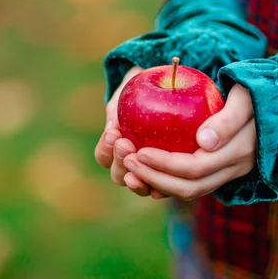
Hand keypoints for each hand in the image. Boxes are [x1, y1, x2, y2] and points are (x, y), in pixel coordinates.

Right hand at [94, 66, 166, 197]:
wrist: (173, 90)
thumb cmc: (144, 91)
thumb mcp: (129, 92)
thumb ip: (117, 107)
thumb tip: (114, 127)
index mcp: (115, 146)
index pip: (104, 157)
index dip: (106, 150)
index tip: (113, 134)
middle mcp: (131, 164)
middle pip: (118, 174)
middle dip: (120, 161)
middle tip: (126, 144)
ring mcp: (150, 172)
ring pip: (138, 185)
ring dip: (138, 176)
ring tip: (143, 160)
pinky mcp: (171, 176)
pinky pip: (163, 188)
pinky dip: (160, 186)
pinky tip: (163, 178)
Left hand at [122, 84, 255, 200]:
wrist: (269, 100)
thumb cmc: (254, 90)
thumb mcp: (244, 96)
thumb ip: (228, 119)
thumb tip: (204, 142)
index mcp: (240, 152)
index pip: (195, 168)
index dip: (165, 164)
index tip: (139, 151)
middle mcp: (235, 169)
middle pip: (189, 187)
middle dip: (154, 178)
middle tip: (128, 162)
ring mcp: (227, 173)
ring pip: (189, 191)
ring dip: (156, 185)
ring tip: (130, 173)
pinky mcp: (219, 172)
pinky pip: (190, 185)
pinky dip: (165, 183)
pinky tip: (144, 174)